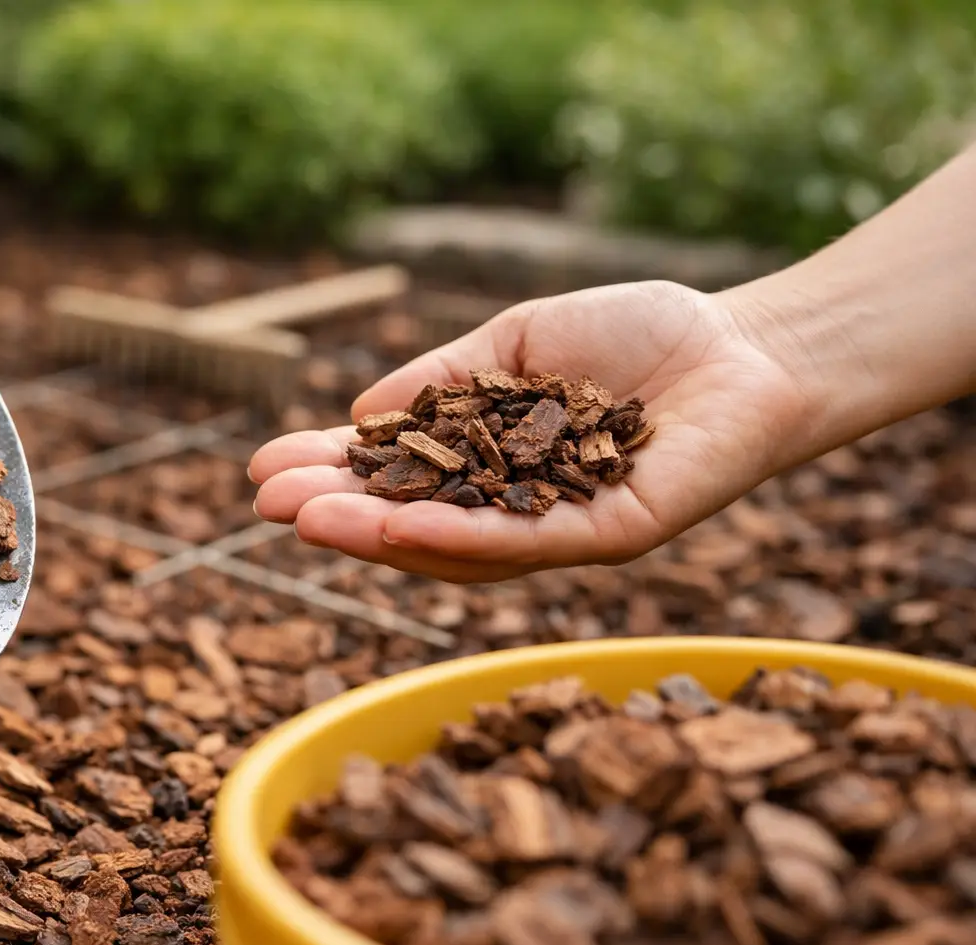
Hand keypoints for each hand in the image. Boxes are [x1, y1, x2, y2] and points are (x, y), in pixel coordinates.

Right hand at [249, 280, 817, 582]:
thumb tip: (360, 410)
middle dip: (337, 512)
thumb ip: (443, 377)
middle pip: (412, 522)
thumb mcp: (515, 342)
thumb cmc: (636, 334)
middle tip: (264, 504)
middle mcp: (515, 509)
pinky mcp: (610, 536)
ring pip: (455, 546)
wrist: (746, 343)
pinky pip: (524, 544)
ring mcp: (559, 530)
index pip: (397, 476)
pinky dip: (458, 538)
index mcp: (489, 464)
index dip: (330, 473)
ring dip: (377, 535)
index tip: (263, 466)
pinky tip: (398, 527)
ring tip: (309, 518)